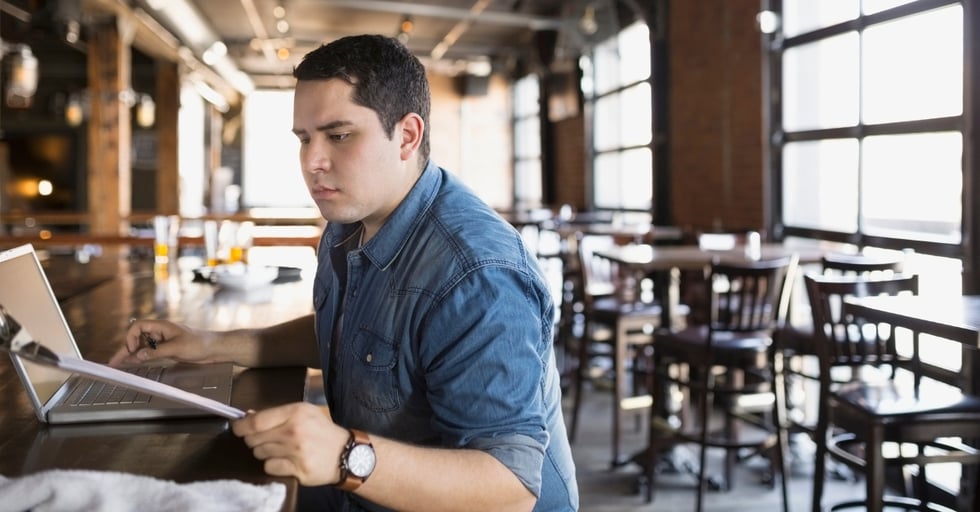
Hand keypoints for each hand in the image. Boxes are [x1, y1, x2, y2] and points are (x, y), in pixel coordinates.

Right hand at [108, 318, 214, 365]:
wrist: (215, 348)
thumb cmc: (200, 343)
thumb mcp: (177, 348)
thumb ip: (157, 352)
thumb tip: (138, 355)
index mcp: (162, 326)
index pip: (139, 327)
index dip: (131, 337)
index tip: (132, 350)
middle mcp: (160, 332)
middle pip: (138, 338)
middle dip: (126, 349)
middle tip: (115, 362)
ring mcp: (163, 341)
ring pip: (142, 346)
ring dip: (132, 355)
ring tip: (120, 365)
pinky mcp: (167, 349)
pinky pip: (150, 352)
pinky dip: (141, 358)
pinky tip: (134, 363)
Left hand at [232, 402, 348, 485]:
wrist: (346, 454)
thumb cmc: (322, 431)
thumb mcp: (305, 413)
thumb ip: (278, 414)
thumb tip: (248, 416)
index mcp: (296, 412)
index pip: (256, 421)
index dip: (241, 426)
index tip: (237, 428)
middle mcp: (294, 431)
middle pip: (254, 439)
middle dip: (253, 440)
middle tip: (262, 440)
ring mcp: (296, 451)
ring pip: (259, 453)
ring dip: (264, 452)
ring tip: (278, 449)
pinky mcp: (298, 469)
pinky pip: (269, 467)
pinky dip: (272, 465)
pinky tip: (284, 460)